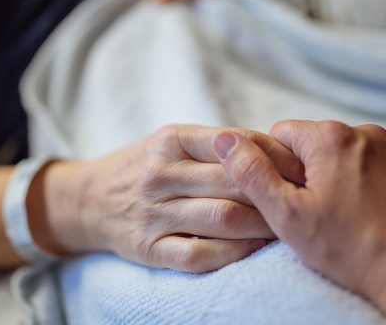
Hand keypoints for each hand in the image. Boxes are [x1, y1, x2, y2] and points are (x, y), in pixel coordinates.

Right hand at [31, 125, 303, 272]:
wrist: (89, 197)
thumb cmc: (142, 166)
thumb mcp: (169, 142)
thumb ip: (213, 145)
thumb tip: (269, 150)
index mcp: (170, 140)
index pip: (232, 143)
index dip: (273, 154)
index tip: (301, 165)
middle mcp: (160, 174)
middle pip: (233, 182)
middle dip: (276, 190)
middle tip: (306, 196)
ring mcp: (153, 213)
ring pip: (222, 219)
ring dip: (262, 224)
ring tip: (288, 224)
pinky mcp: (148, 248)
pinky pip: (199, 255)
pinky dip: (234, 253)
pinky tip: (254, 248)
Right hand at [213, 120, 385, 310]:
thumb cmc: (351, 248)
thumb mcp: (287, 213)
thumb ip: (251, 173)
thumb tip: (224, 140)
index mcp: (329, 137)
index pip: (279, 133)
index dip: (273, 165)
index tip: (286, 194)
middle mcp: (361, 132)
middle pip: (307, 142)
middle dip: (301, 170)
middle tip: (310, 208)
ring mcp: (384, 146)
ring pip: (332, 152)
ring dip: (326, 174)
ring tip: (336, 210)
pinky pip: (357, 160)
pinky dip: (350, 177)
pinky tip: (356, 206)